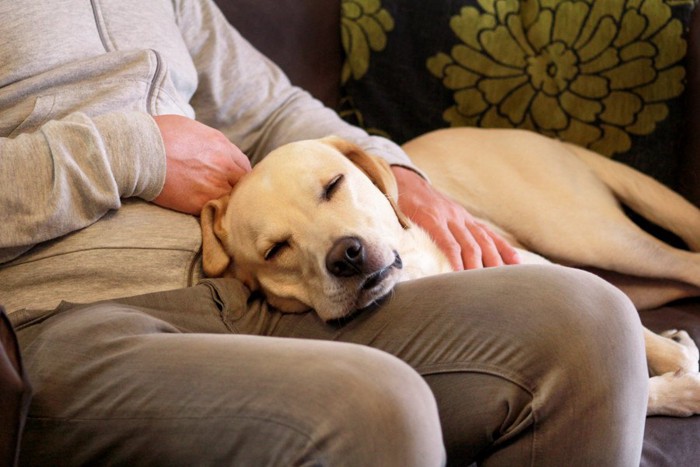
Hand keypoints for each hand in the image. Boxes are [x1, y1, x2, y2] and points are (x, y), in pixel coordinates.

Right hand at [152, 115, 250, 213]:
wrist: (138, 151)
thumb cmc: (158, 135)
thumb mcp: (191, 129)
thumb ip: (209, 142)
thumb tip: (213, 151)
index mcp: (222, 146)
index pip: (244, 166)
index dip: (238, 176)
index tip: (231, 182)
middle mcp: (223, 165)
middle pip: (242, 184)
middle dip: (236, 190)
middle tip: (228, 196)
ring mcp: (213, 185)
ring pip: (231, 199)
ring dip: (226, 203)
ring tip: (218, 207)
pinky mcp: (199, 202)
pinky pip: (215, 211)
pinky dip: (213, 212)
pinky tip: (206, 212)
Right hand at [391, 166, 520, 269]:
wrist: (401, 180)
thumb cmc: (418, 202)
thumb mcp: (440, 212)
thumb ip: (449, 228)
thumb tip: (456, 249)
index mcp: (462, 216)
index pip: (488, 234)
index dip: (503, 248)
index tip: (517, 263)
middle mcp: (460, 217)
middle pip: (484, 242)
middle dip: (495, 262)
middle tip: (503, 281)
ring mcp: (447, 218)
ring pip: (470, 244)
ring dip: (478, 266)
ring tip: (482, 285)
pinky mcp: (432, 220)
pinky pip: (448, 242)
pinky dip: (456, 259)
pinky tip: (459, 273)